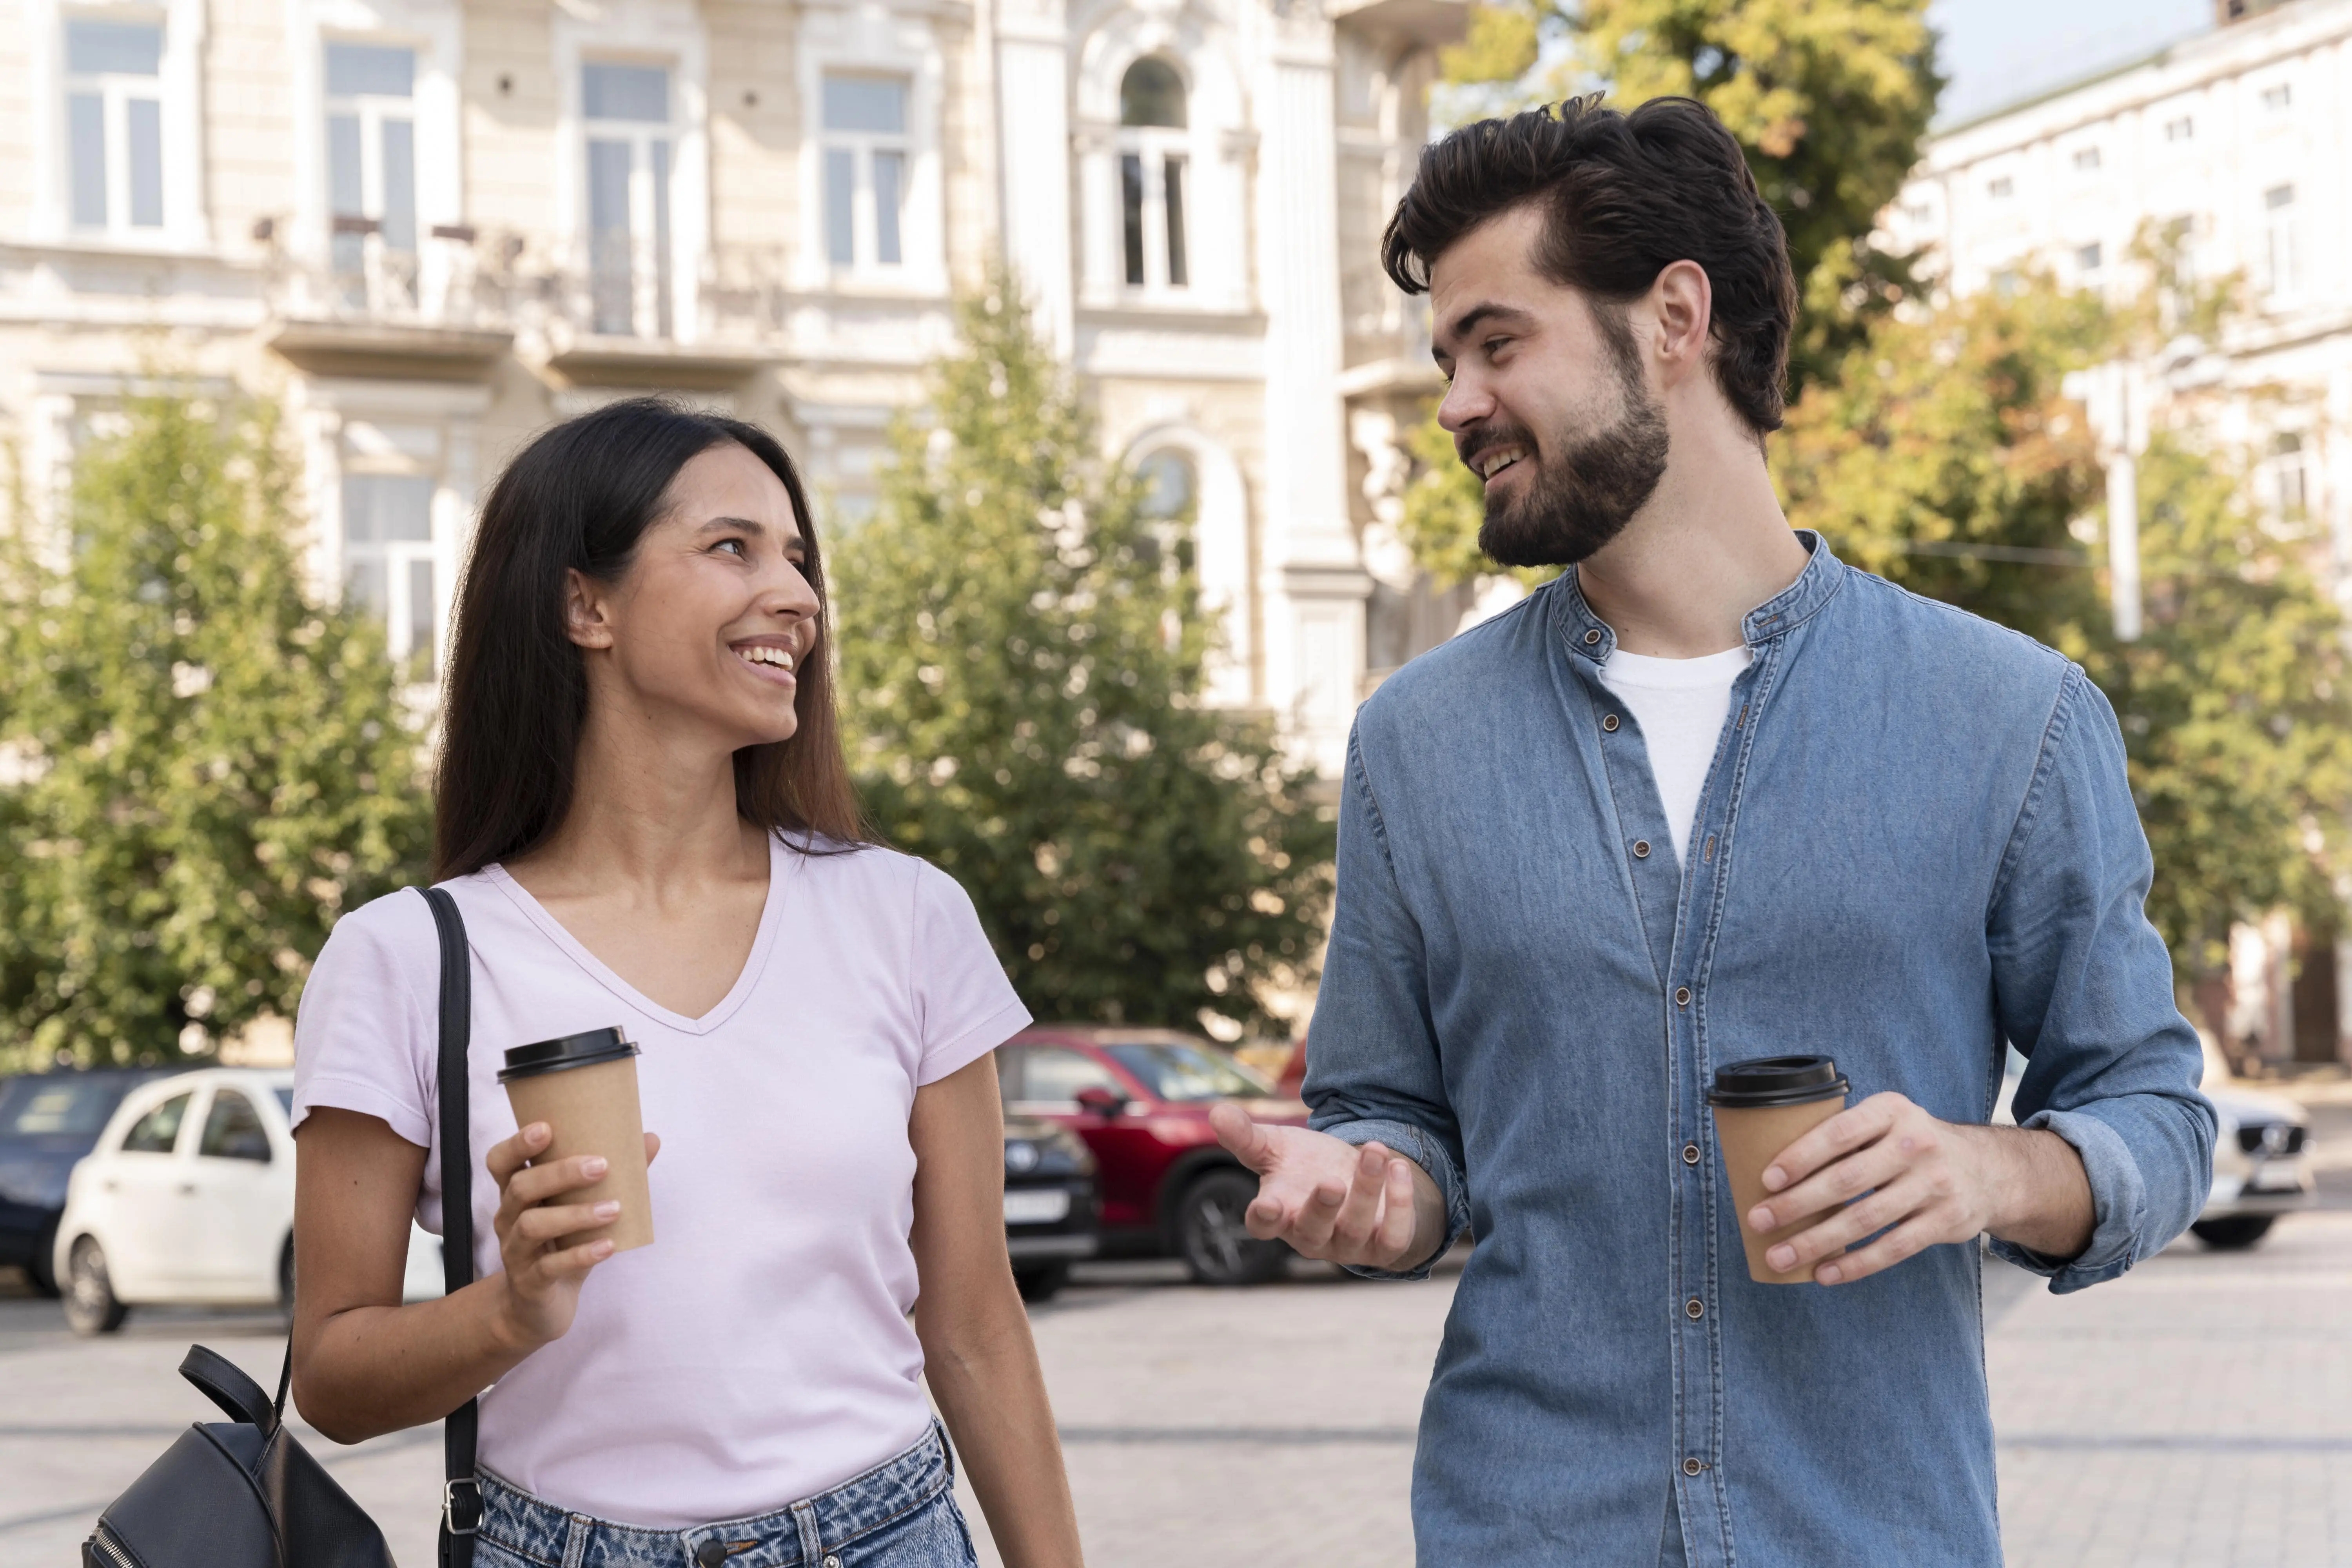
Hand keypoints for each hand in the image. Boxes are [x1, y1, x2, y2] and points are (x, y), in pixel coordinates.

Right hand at [484, 1124, 660, 1349]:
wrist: (539, 1308)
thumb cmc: (562, 1245)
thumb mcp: (582, 1208)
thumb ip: (612, 1175)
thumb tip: (650, 1138)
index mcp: (517, 1195)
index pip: (501, 1162)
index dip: (517, 1143)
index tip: (547, 1127)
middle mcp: (509, 1219)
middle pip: (520, 1188)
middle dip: (559, 1173)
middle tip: (601, 1166)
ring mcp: (515, 1252)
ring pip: (533, 1226)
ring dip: (576, 1215)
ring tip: (614, 1209)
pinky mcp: (529, 1283)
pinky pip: (550, 1267)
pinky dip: (581, 1255)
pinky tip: (609, 1247)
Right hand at [1207, 1103, 1433, 1270]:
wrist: (1355, 1180)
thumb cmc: (1305, 1167)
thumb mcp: (1276, 1147)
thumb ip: (1246, 1136)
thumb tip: (1217, 1113)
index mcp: (1278, 1213)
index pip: (1263, 1226)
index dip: (1264, 1219)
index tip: (1267, 1204)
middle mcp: (1311, 1236)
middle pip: (1312, 1232)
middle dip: (1322, 1208)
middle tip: (1331, 1181)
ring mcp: (1348, 1245)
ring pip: (1356, 1230)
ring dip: (1367, 1191)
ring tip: (1375, 1149)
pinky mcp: (1383, 1247)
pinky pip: (1394, 1238)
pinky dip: (1400, 1205)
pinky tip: (1398, 1168)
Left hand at [1743, 1092, 2010, 1285]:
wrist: (1987, 1170)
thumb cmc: (1910, 1144)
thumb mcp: (1886, 1122)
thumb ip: (1845, 1135)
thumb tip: (1775, 1170)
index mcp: (1891, 1110)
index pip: (1839, 1133)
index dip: (1801, 1157)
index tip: (1767, 1181)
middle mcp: (1915, 1144)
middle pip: (1846, 1180)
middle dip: (1797, 1204)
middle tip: (1759, 1221)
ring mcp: (1933, 1185)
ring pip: (1865, 1220)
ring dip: (1816, 1242)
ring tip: (1779, 1256)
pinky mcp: (1945, 1222)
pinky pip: (1892, 1248)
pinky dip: (1855, 1264)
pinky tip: (1823, 1274)